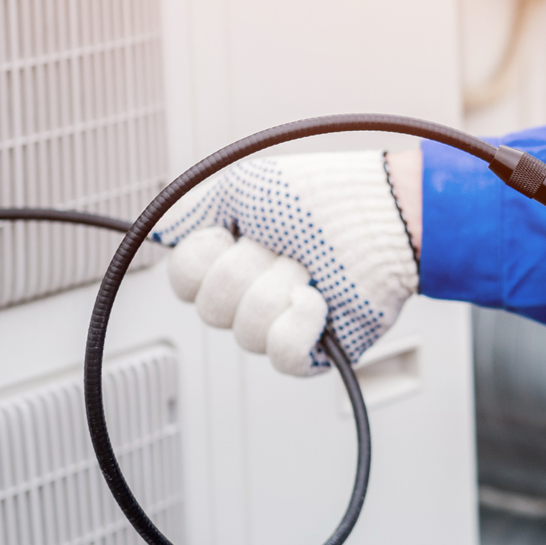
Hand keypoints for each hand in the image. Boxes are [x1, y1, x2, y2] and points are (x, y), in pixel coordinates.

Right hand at [153, 151, 418, 375]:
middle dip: (249, 268)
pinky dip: (301, 324)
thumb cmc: (324, 196)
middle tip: (285, 245)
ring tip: (312, 267)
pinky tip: (320, 301)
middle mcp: (253, 294)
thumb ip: (193, 213)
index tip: (234, 229)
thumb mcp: (243, 187)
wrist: (385, 215)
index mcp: (233, 258)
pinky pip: (283, 357)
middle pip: (210, 309)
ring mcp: (283, 324)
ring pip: (246, 332)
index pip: (182, 280)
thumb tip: (160, 234)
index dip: (204, 256)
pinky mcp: (316, 350)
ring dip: (281, 288)